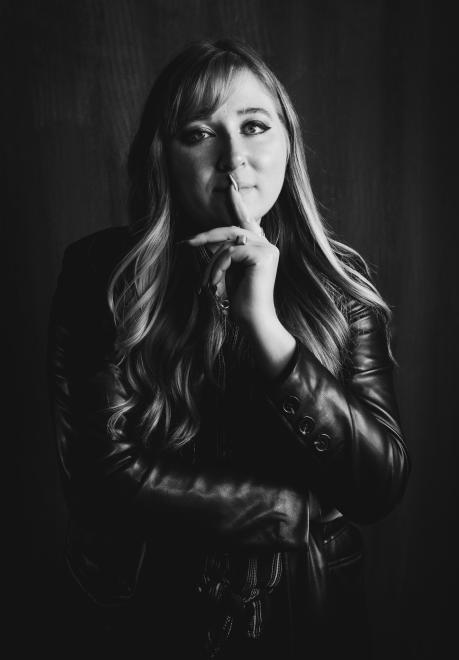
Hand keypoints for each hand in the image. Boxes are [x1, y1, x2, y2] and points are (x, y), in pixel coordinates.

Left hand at [184, 183, 279, 327]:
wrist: (254, 321)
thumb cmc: (241, 302)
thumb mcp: (229, 273)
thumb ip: (227, 254)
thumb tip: (211, 239)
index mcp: (261, 248)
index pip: (248, 221)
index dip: (238, 205)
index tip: (230, 188)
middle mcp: (267, 246)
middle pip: (232, 229)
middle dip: (208, 235)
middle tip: (187, 242)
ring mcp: (267, 250)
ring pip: (229, 241)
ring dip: (212, 261)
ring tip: (207, 281)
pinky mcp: (263, 256)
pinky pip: (231, 252)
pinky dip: (219, 267)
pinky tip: (216, 283)